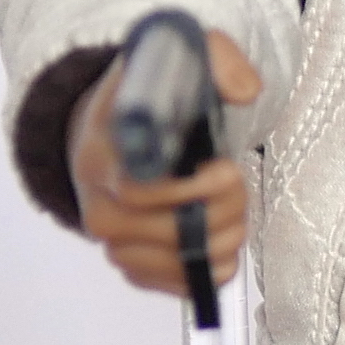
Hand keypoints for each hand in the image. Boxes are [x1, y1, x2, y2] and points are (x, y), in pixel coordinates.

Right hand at [67, 30, 262, 296]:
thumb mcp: (177, 59)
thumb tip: (246, 91)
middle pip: (166, 230)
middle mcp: (98, 203)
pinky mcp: (133, 266)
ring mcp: (113, 241)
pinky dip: (211, 268)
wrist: (114, 130)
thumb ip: (217, 60)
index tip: (226, 167)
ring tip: (231, 208)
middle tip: (236, 181)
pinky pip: (177, 285)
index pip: (137, 189)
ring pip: (176, 261)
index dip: (191, 188)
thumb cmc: (150, 98)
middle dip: (221, 209)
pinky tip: (221, 241)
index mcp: (102, 152)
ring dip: (222, 239)